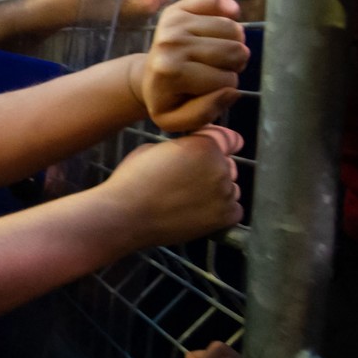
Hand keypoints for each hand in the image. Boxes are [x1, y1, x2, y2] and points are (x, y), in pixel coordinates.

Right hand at [102, 126, 244, 247]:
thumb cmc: (132, 180)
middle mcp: (220, 168)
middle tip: (189, 179)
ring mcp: (224, 194)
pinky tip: (199, 212)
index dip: (220, 143)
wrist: (124, 215)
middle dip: (213, 169)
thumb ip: (182, 147)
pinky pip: (233, 210)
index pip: (230, 139)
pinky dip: (221, 211)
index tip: (212, 150)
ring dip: (217, 191)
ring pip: (231, 188)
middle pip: (229, 165)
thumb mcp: (154, 149)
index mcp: (204, 146)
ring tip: (191, 199)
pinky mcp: (223, 218)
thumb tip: (189, 151)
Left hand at [137, 0, 248, 131]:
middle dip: (233, 66)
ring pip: (234, 29)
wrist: (145, 79)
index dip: (226, 89)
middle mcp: (171, 43)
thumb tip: (231, 91)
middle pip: (235, 52)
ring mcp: (174, 23)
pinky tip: (229, 19)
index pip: (227, 81)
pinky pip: (215, 0)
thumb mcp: (177, 120)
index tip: (211, 90)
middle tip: (218, 70)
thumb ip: (205, 114)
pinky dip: (228, 9)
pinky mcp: (178, 9)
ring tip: (218, 55)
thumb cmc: (168, 100)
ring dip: (234, 44)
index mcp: (170, 73)